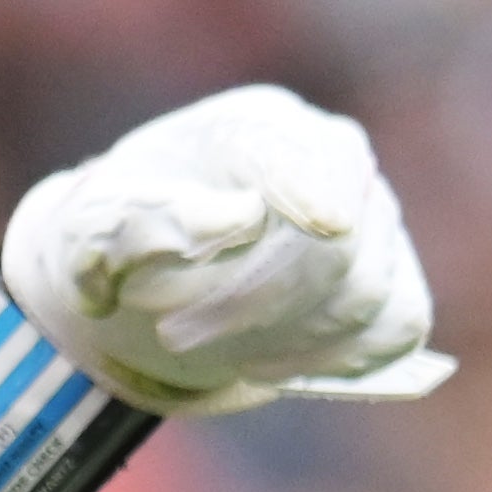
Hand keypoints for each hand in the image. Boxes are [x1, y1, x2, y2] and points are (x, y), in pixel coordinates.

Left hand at [0, 83, 451, 415]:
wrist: (147, 273)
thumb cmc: (119, 239)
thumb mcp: (93, 227)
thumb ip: (146, 218)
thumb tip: (241, 217)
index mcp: (258, 126)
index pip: (307, 158)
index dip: (314, 195)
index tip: (321, 227)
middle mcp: (330, 158)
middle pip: (339, 242)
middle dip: (257, 304)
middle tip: (174, 335)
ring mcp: (372, 215)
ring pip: (367, 292)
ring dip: (287, 342)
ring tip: (213, 350)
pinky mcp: (391, 274)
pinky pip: (398, 325)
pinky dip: (340, 358)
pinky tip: (272, 364)